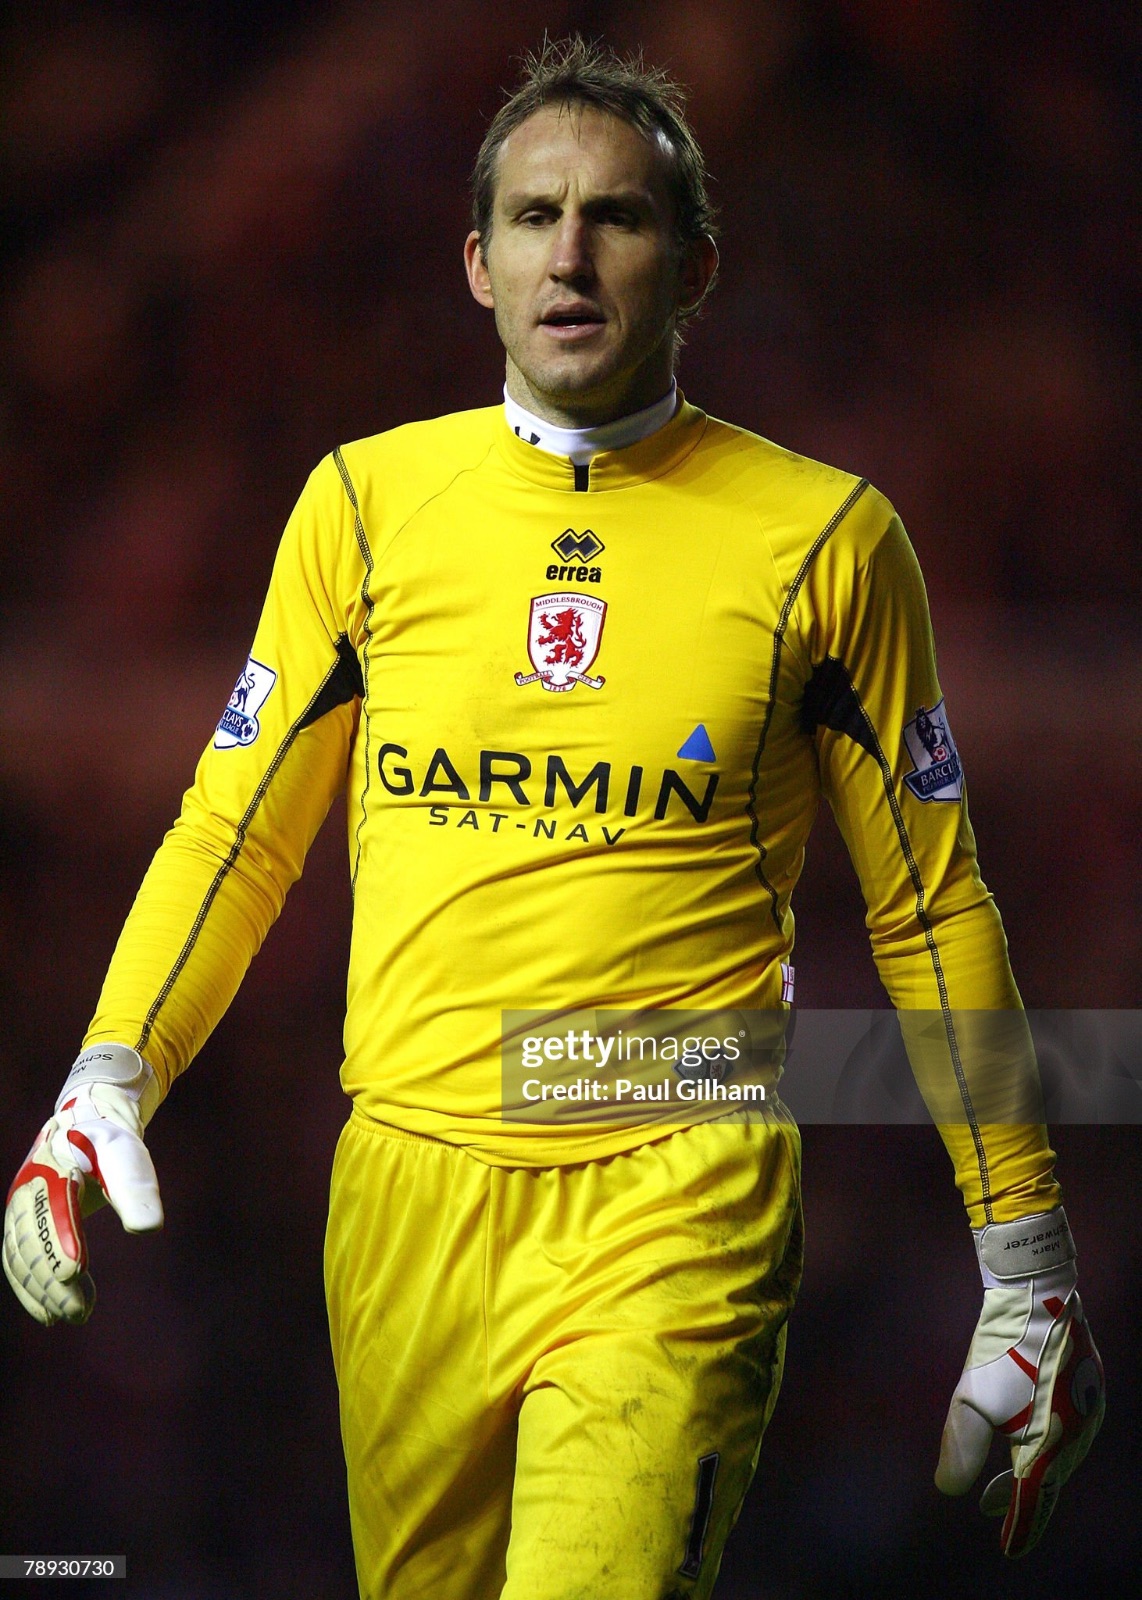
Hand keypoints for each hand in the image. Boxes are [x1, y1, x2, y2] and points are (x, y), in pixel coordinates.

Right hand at [3, 1045, 162, 1324]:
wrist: (83, 1121)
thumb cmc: (109, 1139)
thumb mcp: (126, 1155)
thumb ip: (135, 1187)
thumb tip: (149, 1228)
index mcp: (55, 1165)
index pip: (55, 1209)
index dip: (62, 1242)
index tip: (74, 1273)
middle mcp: (30, 1188)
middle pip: (34, 1241)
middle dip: (53, 1280)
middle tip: (80, 1312)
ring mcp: (20, 1206)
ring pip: (22, 1257)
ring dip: (42, 1291)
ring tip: (73, 1316)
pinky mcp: (20, 1222)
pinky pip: (18, 1260)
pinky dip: (31, 1288)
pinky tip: (51, 1313)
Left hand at [935, 1208, 1103, 1556]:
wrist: (1038, 1293)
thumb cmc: (1004, 1348)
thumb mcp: (972, 1400)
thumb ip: (962, 1448)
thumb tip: (947, 1488)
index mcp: (1054, 1445)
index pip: (1035, 1499)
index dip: (1020, 1524)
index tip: (1007, 1548)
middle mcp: (1080, 1433)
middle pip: (1049, 1476)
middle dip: (1022, 1495)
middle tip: (992, 1507)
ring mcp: (1088, 1406)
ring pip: (1059, 1450)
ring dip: (1031, 1465)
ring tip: (1005, 1477)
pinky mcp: (1088, 1383)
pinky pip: (1068, 1425)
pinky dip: (1044, 1437)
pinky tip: (1025, 1432)